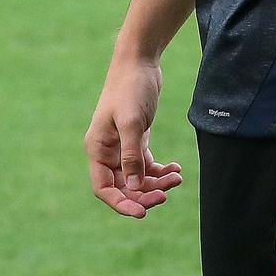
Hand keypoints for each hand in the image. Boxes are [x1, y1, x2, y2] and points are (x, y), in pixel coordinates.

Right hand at [85, 57, 183, 218]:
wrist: (140, 62)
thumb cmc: (131, 88)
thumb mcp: (131, 122)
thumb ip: (131, 155)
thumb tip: (132, 187)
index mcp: (98, 149)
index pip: (104, 188)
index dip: (121, 203)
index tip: (142, 213)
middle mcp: (107, 151)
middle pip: (123, 186)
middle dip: (144, 194)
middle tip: (167, 194)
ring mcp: (122, 146)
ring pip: (137, 177)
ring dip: (157, 182)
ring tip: (178, 178)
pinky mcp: (137, 138)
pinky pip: (147, 164)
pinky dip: (160, 170)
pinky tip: (176, 169)